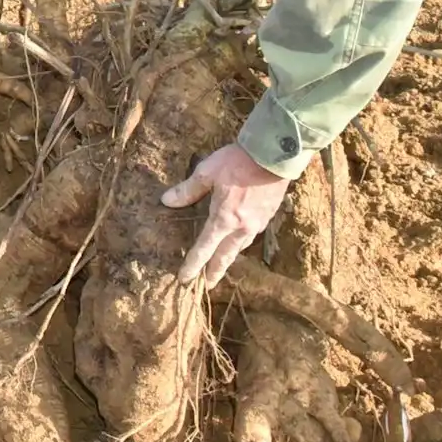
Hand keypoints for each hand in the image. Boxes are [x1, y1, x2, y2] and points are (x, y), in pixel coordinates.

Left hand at [162, 142, 289, 284]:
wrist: (274, 155)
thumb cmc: (238, 162)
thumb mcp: (207, 172)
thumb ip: (188, 190)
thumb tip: (167, 201)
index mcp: (224, 219)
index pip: (204, 249)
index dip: (193, 265)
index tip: (184, 279)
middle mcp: (241, 228)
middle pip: (224, 257)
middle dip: (214, 273)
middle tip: (206, 286)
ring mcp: (257, 224)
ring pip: (239, 248)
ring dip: (228, 260)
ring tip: (220, 267)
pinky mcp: (267, 217)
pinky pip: (250, 237)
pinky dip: (240, 245)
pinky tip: (238, 243)